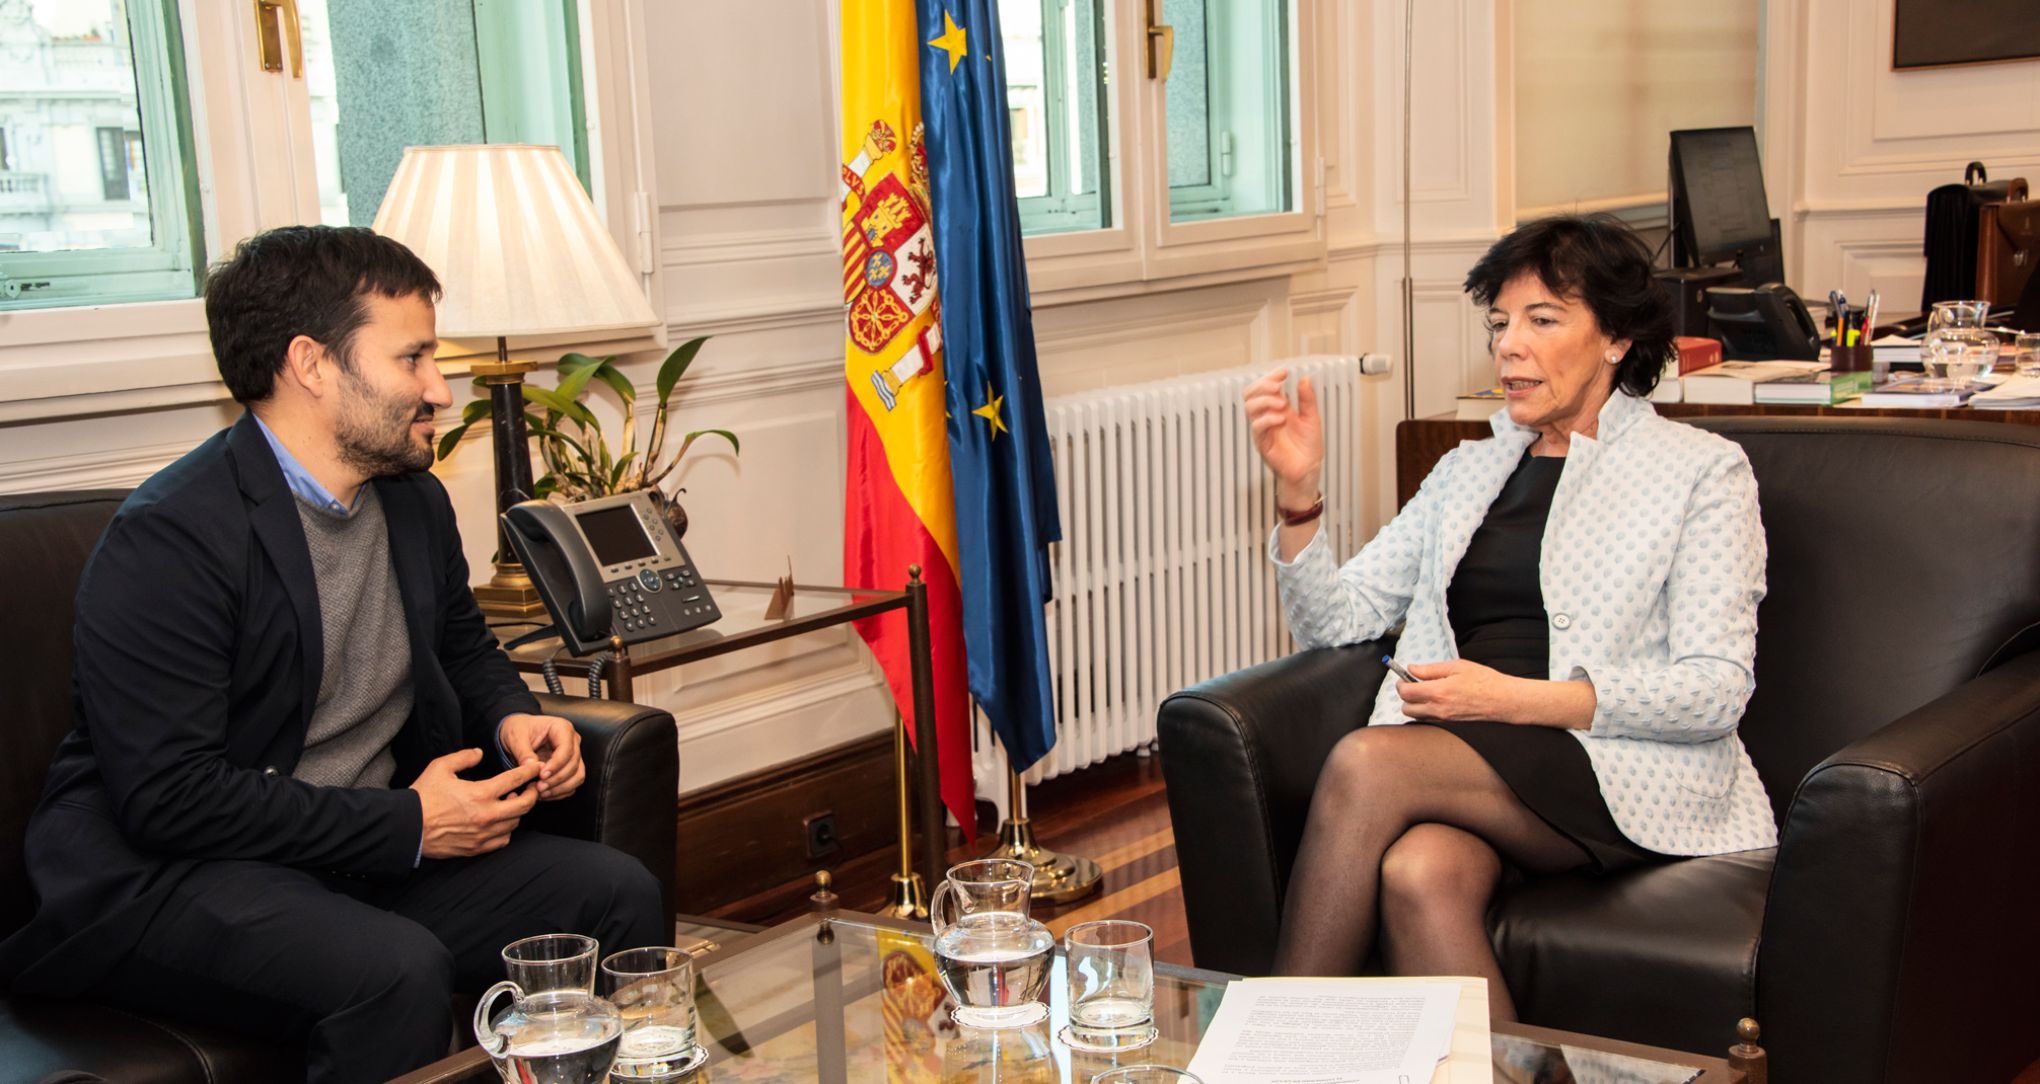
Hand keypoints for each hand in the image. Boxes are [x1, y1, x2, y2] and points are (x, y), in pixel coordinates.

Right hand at [411, 748, 540, 858]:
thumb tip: (480, 752)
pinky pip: (503, 840)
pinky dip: (507, 829)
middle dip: (532, 793)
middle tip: (531, 786)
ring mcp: (483, 834)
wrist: (407, 828)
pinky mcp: (477, 848)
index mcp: (480, 793)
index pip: (515, 779)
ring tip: (512, 801)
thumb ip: (463, 757)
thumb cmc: (422, 796)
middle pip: (525, 804)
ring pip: (515, 822)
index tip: (535, 767)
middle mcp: (486, 815)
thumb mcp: (440, 767)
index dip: (529, 771)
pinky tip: (501, 821)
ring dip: (518, 811)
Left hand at [498, 712, 585, 800]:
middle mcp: (572, 741)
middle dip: (557, 779)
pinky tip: (545, 794)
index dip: (556, 764)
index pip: (567, 749)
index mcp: (561, 728)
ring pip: (577, 775)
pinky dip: (560, 792)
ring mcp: (573, 755)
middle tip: (539, 787)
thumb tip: (532, 767)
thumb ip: (523, 752)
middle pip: (574, 764)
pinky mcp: (570, 767)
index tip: (542, 775)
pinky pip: (572, 783)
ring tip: (542, 792)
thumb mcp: (516, 737)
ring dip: (561, 787)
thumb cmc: (519, 730)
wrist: (518, 735)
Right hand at [1243, 368, 1323, 499]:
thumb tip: (1304, 378)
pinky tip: (1281, 419)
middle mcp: (1267, 416)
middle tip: (1278, 386)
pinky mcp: (1262, 443)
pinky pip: (1257, 427)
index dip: (1271, 376)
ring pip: (1250, 407)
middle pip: (1250, 394)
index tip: (1284, 372)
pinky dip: (1268, 419)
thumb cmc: (1309, 446)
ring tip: (1282, 403)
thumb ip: (1307, 399)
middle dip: (1263, 385)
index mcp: (1277, 408)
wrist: (1309, 469)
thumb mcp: (1312, 417)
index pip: (1264, 387)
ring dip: (1265, 400)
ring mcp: (1263, 429)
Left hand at [1394, 659, 1530, 722]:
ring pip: (1415, 716)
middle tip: (1413, 684)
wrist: (1504, 700)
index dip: (1401, 683)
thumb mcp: (1457, 667)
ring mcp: (1444, 719)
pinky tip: (1435, 700)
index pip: (1406, 692)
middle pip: (1405, 707)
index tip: (1403, 676)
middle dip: (1405, 695)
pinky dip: (1425, 711)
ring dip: (1414, 705)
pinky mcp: (1450, 724)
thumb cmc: (1485, 682)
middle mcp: (1438, 709)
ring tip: (1425, 692)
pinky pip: (1428, 719)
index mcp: (1439, 692)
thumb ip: (1431, 669)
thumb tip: (1412, 669)